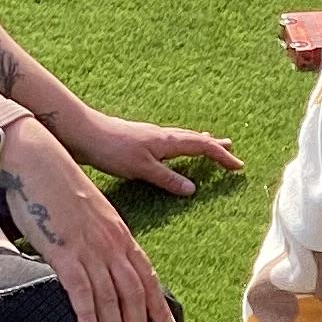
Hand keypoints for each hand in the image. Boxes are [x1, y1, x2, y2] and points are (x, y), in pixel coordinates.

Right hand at [0, 120, 176, 321]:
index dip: (156, 303)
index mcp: (120, 234)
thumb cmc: (60, 188)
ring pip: (110, 296)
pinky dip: (88, 314)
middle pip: (133, 291)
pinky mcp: (64, 251)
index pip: (146, 275)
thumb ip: (101, 239)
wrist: (40, 163)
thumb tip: (102, 260)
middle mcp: (111, 244)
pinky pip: (80, 289)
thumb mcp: (92, 214)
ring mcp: (89, 248)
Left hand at [68, 107, 242, 198]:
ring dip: (200, 143)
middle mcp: (163, 136)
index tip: (237, 167)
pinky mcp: (140, 140)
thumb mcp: (142, 169)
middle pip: (196, 140)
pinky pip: (170, 141)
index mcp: (168, 142)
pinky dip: (182, 144)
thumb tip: (193, 189)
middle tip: (231, 150)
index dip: (222, 157)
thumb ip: (167, 179)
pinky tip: (173, 148)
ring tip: (210, 143)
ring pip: (183, 138)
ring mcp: (151, 136)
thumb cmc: (112, 150)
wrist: (84, 133)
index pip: (203, 148)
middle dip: (215, 147)